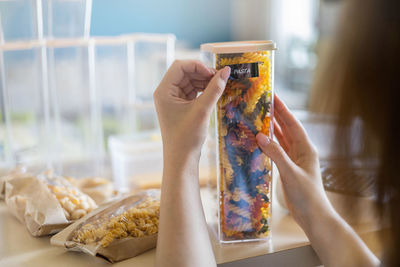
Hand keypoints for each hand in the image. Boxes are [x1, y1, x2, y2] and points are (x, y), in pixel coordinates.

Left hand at [154, 60, 230, 158]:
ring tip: (219, 86)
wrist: (181, 159)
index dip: (197, 66)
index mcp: (164, 91)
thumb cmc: (187, 137)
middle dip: (202, 73)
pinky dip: (203, 90)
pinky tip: (214, 93)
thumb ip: (214, 89)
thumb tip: (226, 71)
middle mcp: (165, 92)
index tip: (214, 73)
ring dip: (204, 81)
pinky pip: (192, 91)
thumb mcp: (202, 110)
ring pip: (190, 81)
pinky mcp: (180, 106)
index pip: (179, 66)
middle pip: (185, 72)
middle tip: (220, 78)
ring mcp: (172, 99)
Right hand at [256, 95, 332, 229]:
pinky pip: (278, 151)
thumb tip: (260, 136)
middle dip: (276, 115)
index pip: (292, 123)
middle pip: (287, 128)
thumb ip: (276, 154)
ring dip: (272, 128)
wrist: (313, 216)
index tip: (273, 96)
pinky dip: (269, 143)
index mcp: (306, 148)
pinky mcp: (289, 168)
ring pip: (282, 138)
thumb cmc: (307, 195)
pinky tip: (261, 139)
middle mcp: (301, 151)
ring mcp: (295, 159)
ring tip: (259, 116)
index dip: (282, 109)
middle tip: (263, 101)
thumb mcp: (290, 173)